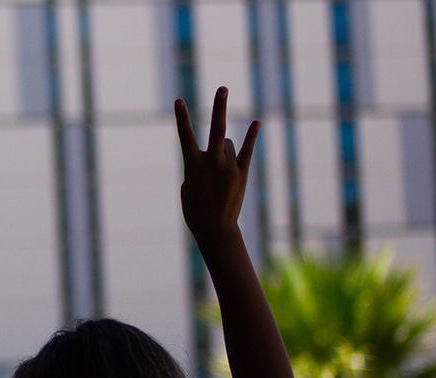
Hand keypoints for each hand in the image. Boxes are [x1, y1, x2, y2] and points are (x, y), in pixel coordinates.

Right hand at [175, 86, 257, 241]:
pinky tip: (256, 123)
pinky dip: (251, 137)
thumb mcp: (188, 186)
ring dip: (220, 150)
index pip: (185, 136)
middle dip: (219, 107)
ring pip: (226, 144)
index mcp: (192, 166)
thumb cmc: (195, 210)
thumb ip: (199, 165)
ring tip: (216, 172)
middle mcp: (212, 163)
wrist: (215, 230)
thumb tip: (216, 153)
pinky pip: (247, 151)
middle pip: (217, 128)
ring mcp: (229, 167)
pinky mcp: (242, 173)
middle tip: (223, 88)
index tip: (179, 100)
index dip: (182, 118)